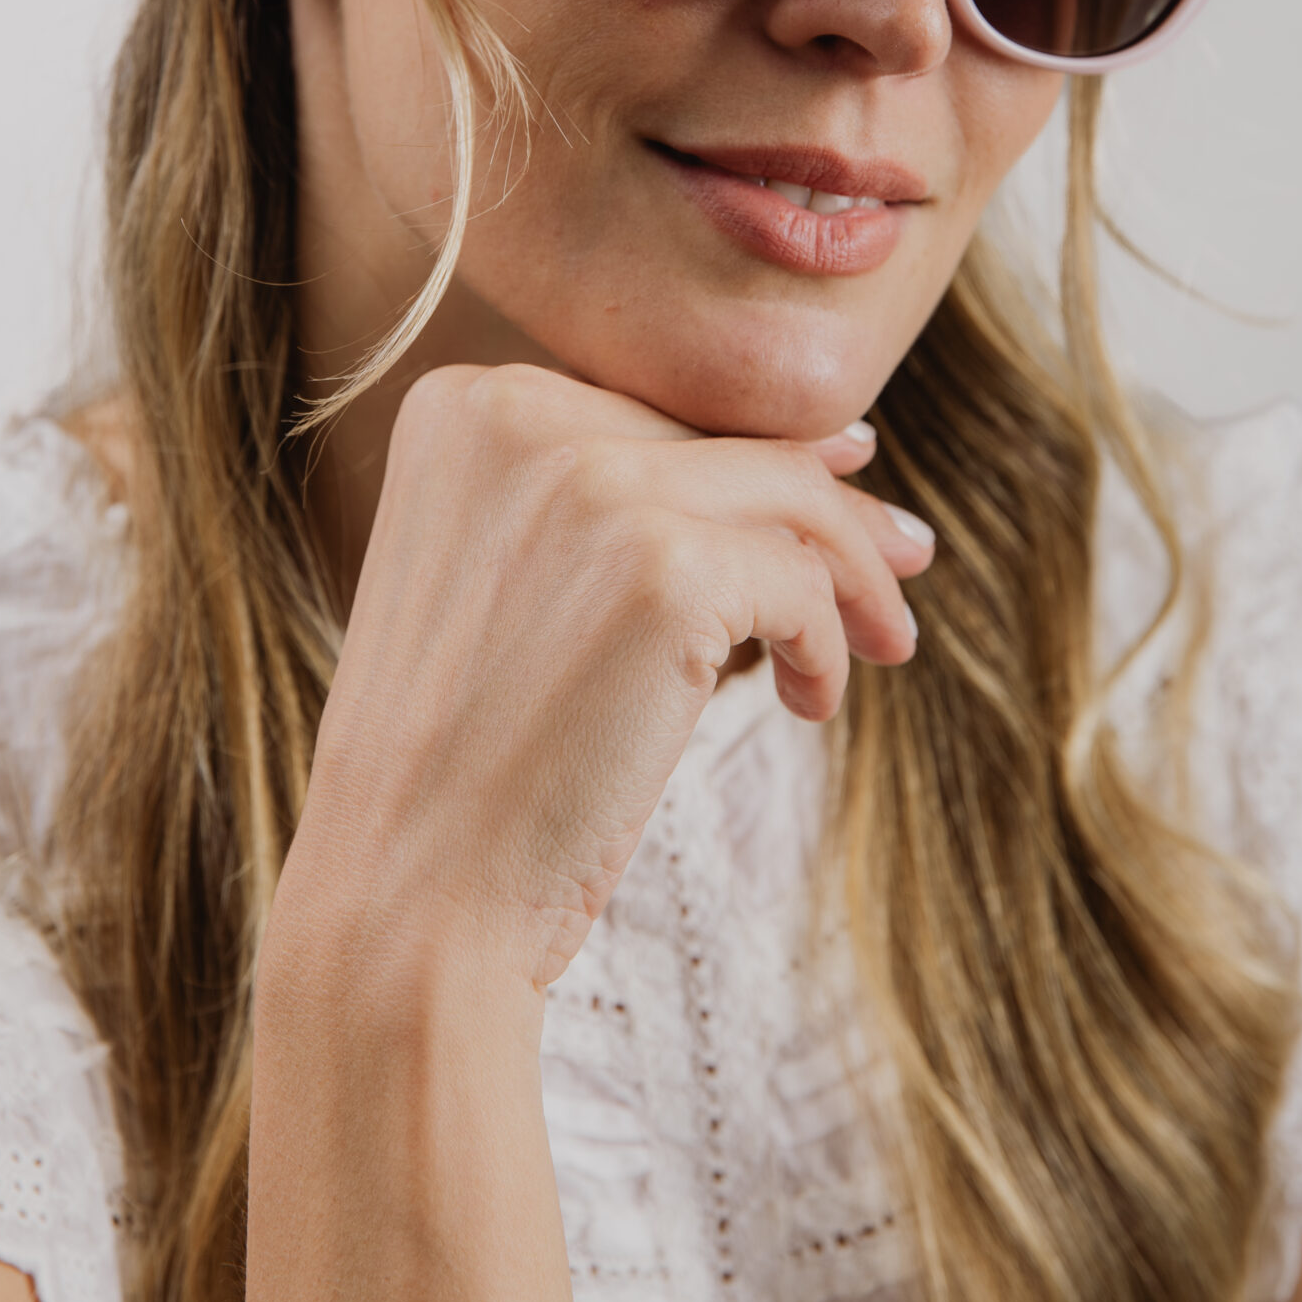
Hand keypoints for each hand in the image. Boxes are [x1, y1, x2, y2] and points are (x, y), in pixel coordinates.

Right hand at [277, 364, 932, 1000]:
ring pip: (789, 496)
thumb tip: (840, 444)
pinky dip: (827, 645)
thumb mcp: (514, 584)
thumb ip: (625, 499)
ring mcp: (593, 485)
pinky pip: (802, 583)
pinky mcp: (665, 568)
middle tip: (896, 578)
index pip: (654, 416)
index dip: (746, 473)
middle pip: (727, 444)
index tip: (833, 514)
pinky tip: (811, 704)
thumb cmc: (464, 761)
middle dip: (826, 515)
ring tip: (880, 643)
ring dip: (852, 576)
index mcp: (467, 406)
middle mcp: (518, 416)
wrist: (405, 896)